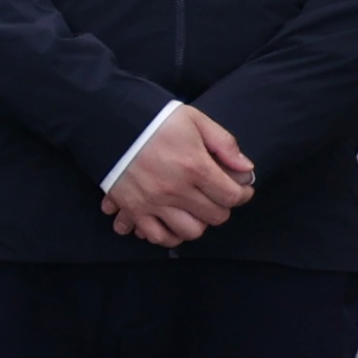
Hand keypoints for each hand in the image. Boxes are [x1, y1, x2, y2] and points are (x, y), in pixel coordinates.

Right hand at [104, 104, 255, 248]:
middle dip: (221, 207)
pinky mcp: (133, 208)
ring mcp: (153, 202)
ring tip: (194, 212)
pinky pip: (156, 236)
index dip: (243, 194)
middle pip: (214, 216)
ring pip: (189, 232)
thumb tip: (246, 169)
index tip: (241, 189)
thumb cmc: (156, 121)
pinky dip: (167, 235)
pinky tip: (171, 224)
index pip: (232, 196)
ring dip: (197, 224)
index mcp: (195, 166)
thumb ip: (224, 143)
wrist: (110, 122)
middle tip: (216, 198)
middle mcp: (176, 189)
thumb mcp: (195, 121)